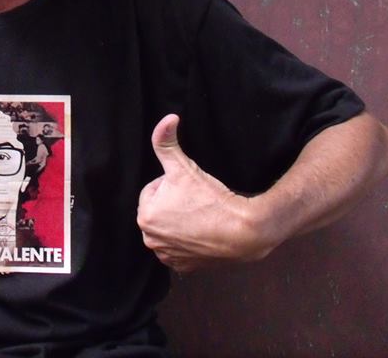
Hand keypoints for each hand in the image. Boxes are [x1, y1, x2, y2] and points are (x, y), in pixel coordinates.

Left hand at [136, 114, 275, 272]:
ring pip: (170, 229)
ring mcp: (167, 256)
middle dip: (174, 204)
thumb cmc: (211, 198)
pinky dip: (188, 242)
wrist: (243, 231)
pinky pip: (180, 249)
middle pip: (160, 210)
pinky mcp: (184, 268)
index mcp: (145, 216)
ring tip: (201, 216)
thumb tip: (167, 118)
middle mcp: (150, 240)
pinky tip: (202, 233)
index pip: (153, 190)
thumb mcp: (185, 166)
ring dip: (180, 222)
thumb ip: (166, 141)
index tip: (190, 188)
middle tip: (197, 201)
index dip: (172, 185)